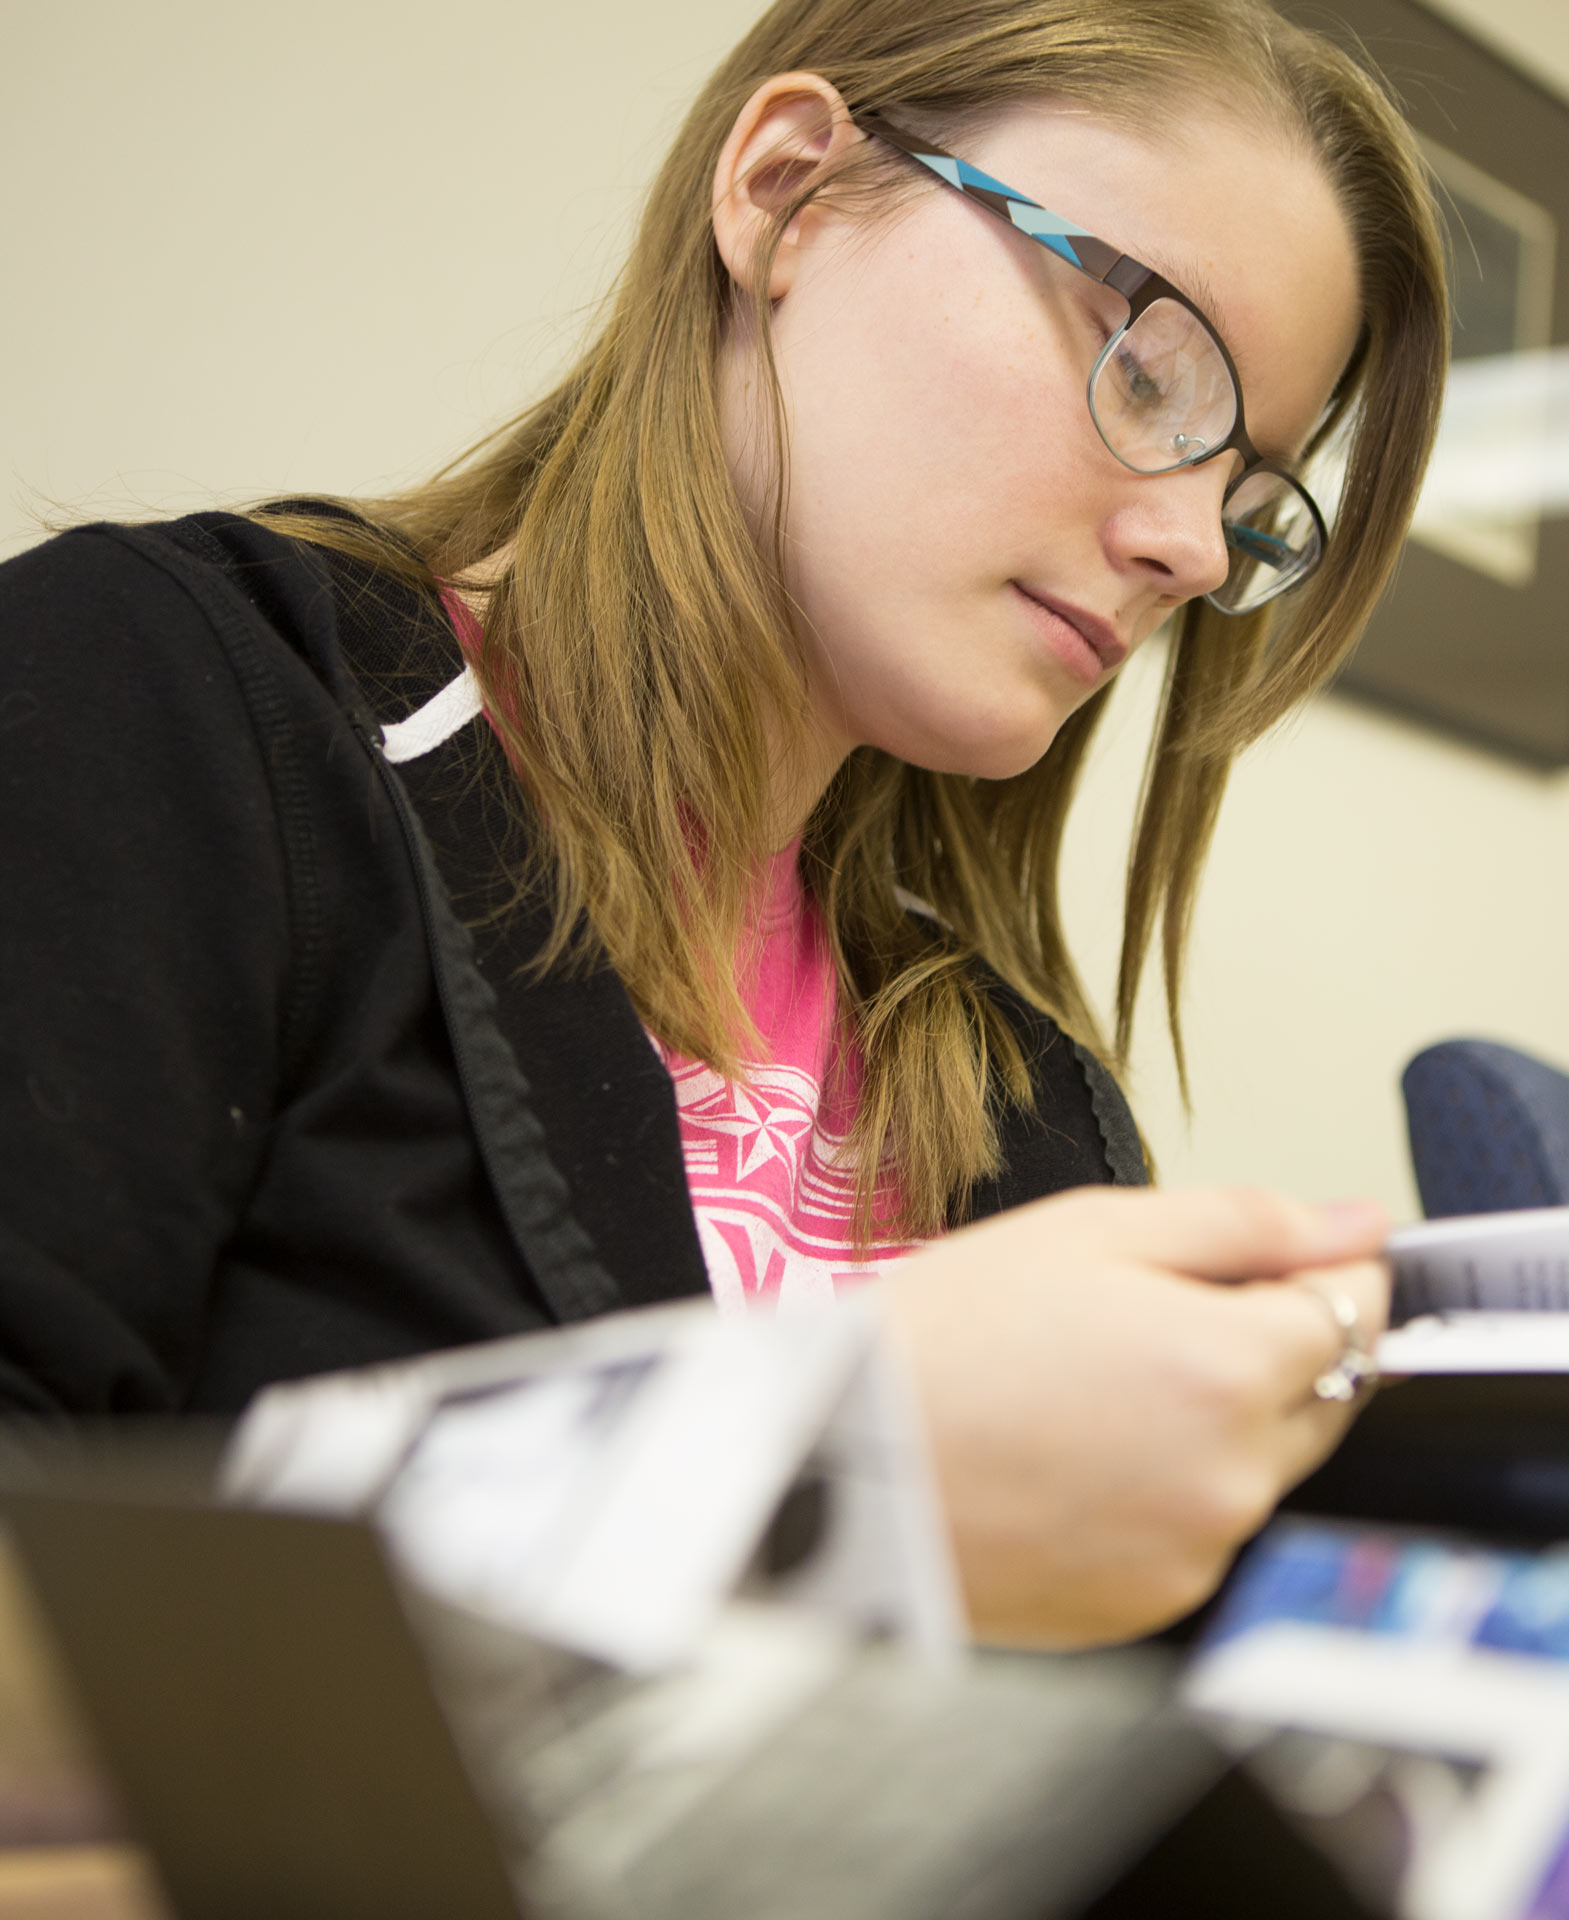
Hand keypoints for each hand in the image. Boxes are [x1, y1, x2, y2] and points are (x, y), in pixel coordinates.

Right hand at [880, 1185, 1388, 1646]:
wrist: (836, 1460)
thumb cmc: (943, 1337)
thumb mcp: (1090, 1230)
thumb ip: (1243, 1222)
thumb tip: (1354, 1224)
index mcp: (1228, 1366)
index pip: (1358, 1309)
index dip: (1316, 1269)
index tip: (1269, 1261)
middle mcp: (1233, 1475)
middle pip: (1325, 1392)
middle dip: (1267, 1344)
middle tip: (1144, 1318)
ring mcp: (1196, 1551)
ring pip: (1260, 1465)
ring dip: (1215, 1420)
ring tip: (1088, 1390)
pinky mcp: (1151, 1606)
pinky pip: (1200, 1531)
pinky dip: (1165, 1491)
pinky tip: (1076, 1455)